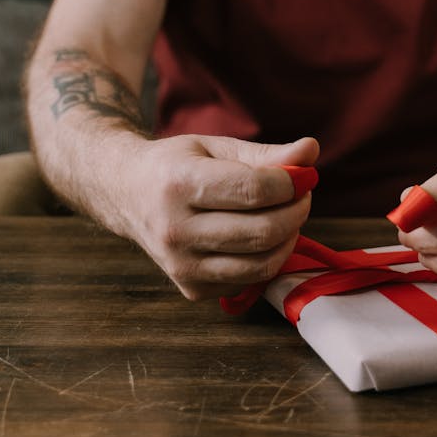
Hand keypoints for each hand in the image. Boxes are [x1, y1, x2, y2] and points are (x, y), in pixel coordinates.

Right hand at [125, 134, 319, 299]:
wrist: (126, 193)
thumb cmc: (177, 164)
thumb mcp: (216, 147)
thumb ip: (265, 154)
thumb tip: (310, 152)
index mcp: (179, 184)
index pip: (253, 190)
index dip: (290, 184)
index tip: (302, 175)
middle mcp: (175, 230)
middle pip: (262, 232)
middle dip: (296, 211)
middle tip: (302, 195)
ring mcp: (180, 266)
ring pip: (260, 264)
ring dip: (288, 238)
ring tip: (287, 215)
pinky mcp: (190, 289)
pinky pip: (248, 279)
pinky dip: (267, 258)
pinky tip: (262, 236)